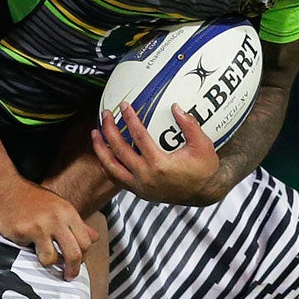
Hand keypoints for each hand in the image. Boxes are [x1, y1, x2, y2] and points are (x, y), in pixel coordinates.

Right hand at [0, 177, 94, 277]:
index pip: (86, 242)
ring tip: (43, 257)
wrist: (6, 188)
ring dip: (48, 262)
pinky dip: (29, 251)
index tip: (77, 263)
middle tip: (69, 276)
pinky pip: (31, 252)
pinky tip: (26, 242)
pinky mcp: (23, 232)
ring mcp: (40, 226)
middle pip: (74, 254)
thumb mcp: (59, 206)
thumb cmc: (32, 198)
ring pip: (52, 258)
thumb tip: (94, 238)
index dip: (83, 256)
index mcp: (68, 213)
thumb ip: (77, 224)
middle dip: (73, 270)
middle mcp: (57, 219)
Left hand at [91, 104, 225, 204]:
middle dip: (110, 130)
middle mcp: (145, 177)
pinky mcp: (138, 191)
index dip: (130, 119)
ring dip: (101, 149)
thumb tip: (175, 107)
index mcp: (159, 165)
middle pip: (119, 150)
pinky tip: (103, 152)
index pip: (139, 137)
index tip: (124, 106)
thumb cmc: (203, 168)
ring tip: (95, 133)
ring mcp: (139, 186)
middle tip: (106, 114)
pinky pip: (116, 178)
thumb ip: (190, 125)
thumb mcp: (203, 145)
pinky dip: (107, 165)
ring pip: (112, 167)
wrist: (203, 193)